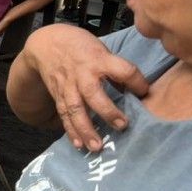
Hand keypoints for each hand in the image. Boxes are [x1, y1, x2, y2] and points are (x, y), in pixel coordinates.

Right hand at [11, 24, 149, 150]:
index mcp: (98, 59)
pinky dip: (70, 131)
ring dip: (85, 129)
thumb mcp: (101, 49)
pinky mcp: (58, 96)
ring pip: (75, 109)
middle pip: (93, 94)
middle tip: (121, 126)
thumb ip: (115, 70)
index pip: (122, 71)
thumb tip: (134, 92)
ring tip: (96, 146)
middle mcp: (82, 74)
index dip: (137, 82)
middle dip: (107, 111)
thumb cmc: (80, 46)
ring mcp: (68, 86)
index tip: (145, 92)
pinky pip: (64, 115)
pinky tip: (78, 144)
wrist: (46, 44)